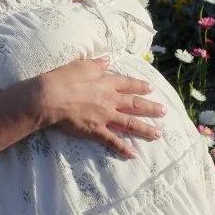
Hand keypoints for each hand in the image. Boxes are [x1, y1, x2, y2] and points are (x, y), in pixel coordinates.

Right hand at [37, 55, 166, 158]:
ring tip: (158, 134)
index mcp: (107, 82)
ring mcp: (105, 116)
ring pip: (130, 123)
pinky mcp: (96, 130)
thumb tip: (107, 60)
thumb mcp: (81, 65)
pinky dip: (123, 148)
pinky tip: (133, 154)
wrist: (51, 97)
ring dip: (145, 129)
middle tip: (164, 112)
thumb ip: (97, 64)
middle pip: (135, 104)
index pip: (128, 84)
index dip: (140, 86)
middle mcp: (110, 100)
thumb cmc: (64, 79)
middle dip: (151, 108)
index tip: (150, 89)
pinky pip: (113, 141)